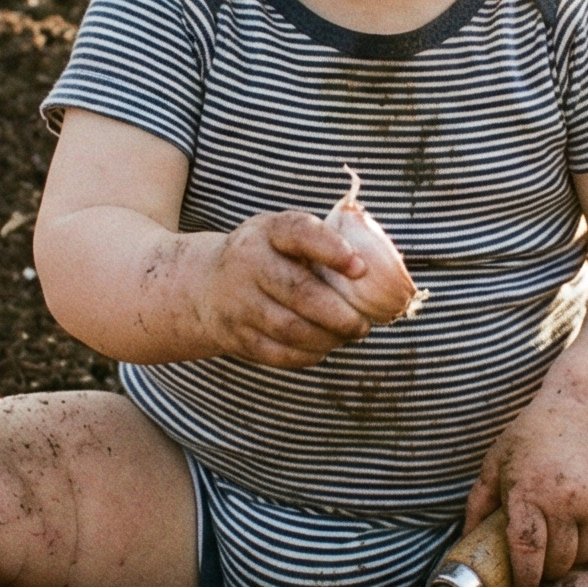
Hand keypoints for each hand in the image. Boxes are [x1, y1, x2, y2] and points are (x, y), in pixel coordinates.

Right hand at [193, 211, 373, 366]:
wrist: (206, 287)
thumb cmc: (267, 257)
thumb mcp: (282, 235)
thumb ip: (322, 242)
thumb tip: (381, 266)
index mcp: (267, 232)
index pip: (299, 233)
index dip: (331, 249)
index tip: (360, 268)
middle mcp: (247, 264)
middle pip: (298, 292)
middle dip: (339, 313)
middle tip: (363, 324)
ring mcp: (239, 303)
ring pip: (290, 328)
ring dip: (327, 337)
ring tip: (347, 335)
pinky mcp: (237, 336)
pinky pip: (278, 353)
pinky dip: (308, 354)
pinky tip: (323, 347)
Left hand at [465, 398, 587, 586]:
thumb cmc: (535, 435)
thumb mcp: (497, 462)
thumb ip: (479, 503)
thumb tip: (465, 539)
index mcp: (529, 493)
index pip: (528, 552)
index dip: (525, 577)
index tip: (522, 585)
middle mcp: (565, 502)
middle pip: (559, 562)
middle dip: (547, 570)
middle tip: (540, 564)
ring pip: (585, 554)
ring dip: (572, 555)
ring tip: (560, 540)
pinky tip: (582, 524)